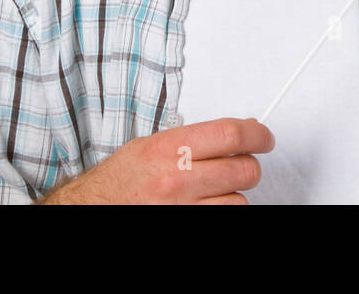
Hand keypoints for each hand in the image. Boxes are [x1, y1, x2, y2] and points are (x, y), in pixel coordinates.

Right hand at [37, 116, 274, 203]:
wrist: (94, 208)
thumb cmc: (121, 180)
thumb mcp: (151, 145)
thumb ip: (193, 138)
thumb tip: (237, 133)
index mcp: (169, 149)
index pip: (230, 134)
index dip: (257, 134)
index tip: (264, 137)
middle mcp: (176, 179)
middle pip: (243, 169)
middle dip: (249, 165)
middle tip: (243, 163)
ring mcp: (181, 209)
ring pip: (239, 201)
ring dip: (233, 195)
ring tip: (213, 191)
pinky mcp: (185, 226)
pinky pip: (225, 219)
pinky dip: (222, 211)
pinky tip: (208, 205)